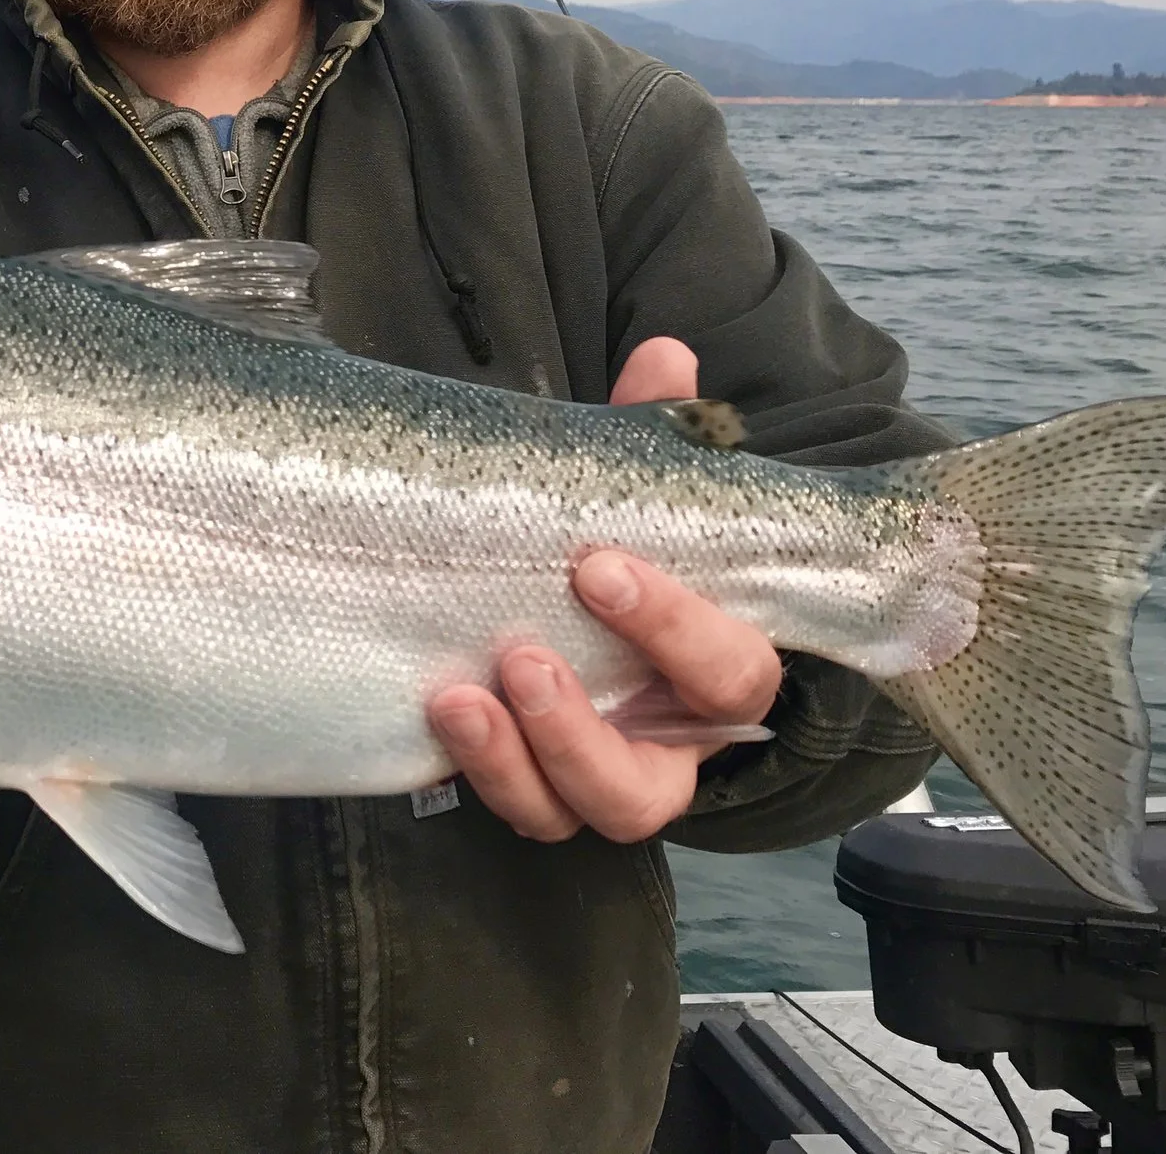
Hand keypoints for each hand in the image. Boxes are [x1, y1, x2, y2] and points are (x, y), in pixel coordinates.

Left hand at [426, 336, 783, 844]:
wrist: (580, 609)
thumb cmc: (626, 552)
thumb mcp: (636, 496)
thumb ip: (652, 434)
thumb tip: (664, 354)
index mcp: (714, 673)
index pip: (729, 675)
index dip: (674, 629)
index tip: (598, 564)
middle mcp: (662, 743)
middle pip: (651, 785)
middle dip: (583, 724)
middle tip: (523, 652)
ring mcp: (592, 776)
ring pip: (576, 811)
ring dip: (518, 760)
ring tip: (462, 693)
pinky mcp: (530, 786)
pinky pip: (513, 805)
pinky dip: (478, 769)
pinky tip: (435, 706)